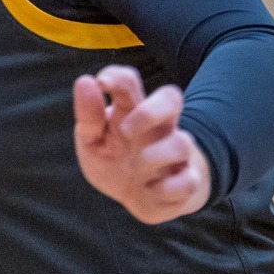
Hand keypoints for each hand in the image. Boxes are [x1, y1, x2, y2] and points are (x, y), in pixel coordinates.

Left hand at [72, 65, 210, 224]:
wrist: (138, 197)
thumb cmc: (113, 160)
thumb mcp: (92, 141)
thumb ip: (88, 116)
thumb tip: (85, 81)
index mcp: (131, 111)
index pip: (130, 81)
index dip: (117, 76)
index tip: (101, 83)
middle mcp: (158, 125)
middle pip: (171, 97)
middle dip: (149, 111)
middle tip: (126, 131)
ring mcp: (176, 151)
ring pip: (181, 142)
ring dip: (153, 157)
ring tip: (134, 168)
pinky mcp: (186, 180)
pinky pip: (188, 180)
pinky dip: (166, 187)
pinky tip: (150, 188)